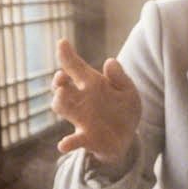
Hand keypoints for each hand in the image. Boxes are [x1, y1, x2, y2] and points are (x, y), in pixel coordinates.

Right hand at [51, 39, 141, 166]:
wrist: (127, 138)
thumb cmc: (123, 110)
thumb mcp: (128, 92)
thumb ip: (120, 78)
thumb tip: (110, 61)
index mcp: (92, 85)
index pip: (76, 68)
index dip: (68, 56)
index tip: (62, 43)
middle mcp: (81, 100)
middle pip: (62, 88)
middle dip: (58, 82)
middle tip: (62, 78)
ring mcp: (81, 119)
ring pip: (61, 107)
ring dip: (59, 102)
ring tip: (61, 95)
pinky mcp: (86, 139)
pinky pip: (74, 140)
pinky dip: (68, 142)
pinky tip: (64, 145)